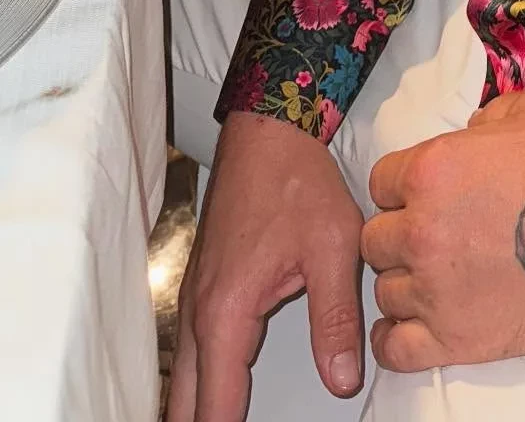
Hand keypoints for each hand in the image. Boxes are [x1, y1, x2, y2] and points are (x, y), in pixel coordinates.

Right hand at [168, 110, 363, 421]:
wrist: (268, 129)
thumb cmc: (298, 179)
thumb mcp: (333, 247)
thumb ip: (335, 319)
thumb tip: (342, 381)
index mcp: (227, 312)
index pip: (215, 406)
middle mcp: (199, 311)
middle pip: (185, 403)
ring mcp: (195, 298)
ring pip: (183, 378)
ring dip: (197, 407)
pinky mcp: (202, 286)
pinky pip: (190, 351)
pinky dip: (197, 382)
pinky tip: (216, 393)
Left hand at [363, 89, 524, 372]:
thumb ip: (489, 118)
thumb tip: (472, 133)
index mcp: (431, 170)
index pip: (381, 181)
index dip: (404, 186)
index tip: (428, 194)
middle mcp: (420, 230)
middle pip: (375, 240)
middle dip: (401, 235)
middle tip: (437, 236)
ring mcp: (433, 290)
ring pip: (384, 291)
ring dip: (406, 283)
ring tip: (439, 279)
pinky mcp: (453, 340)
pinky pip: (394, 348)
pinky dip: (396, 338)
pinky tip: (414, 325)